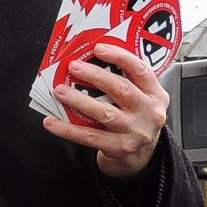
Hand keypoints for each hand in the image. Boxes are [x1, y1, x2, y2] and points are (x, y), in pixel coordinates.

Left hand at [42, 43, 168, 178]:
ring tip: (60, 91)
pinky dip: (68, 129)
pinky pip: (89, 137)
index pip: (140, 69)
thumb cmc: (135, 120)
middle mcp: (149, 112)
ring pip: (105, 113)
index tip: (98, 48)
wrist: (141, 157)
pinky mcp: (120, 148)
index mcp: (155, 94)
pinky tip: (51, 122)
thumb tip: (90, 60)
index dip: (119, 56)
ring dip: (79, 100)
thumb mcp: (142, 99)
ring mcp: (135, 132)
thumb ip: (126, 81)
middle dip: (95, 76)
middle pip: (121, 89)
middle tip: (73, 67)